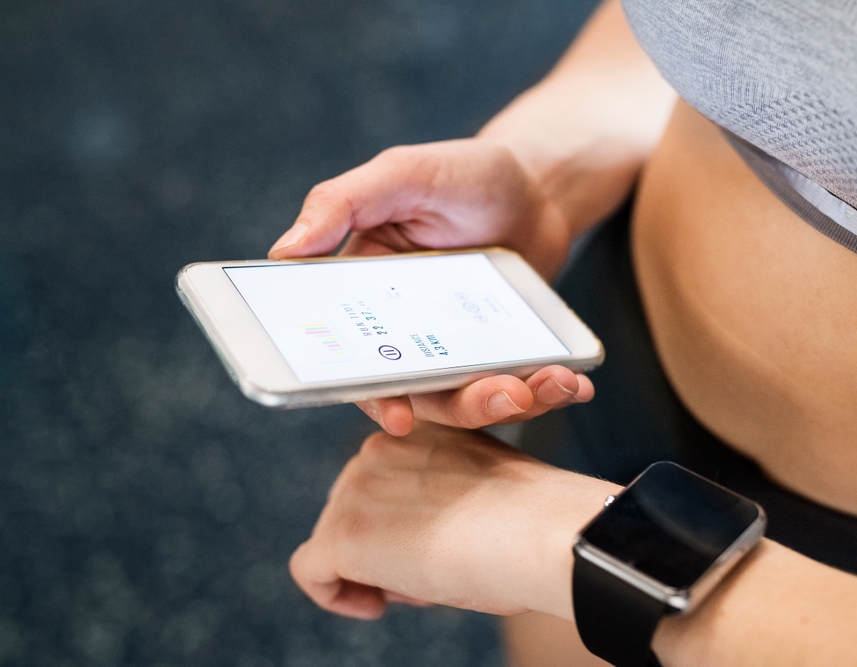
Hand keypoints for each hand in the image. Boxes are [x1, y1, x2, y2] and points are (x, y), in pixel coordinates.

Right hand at [269, 139, 593, 433]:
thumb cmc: (464, 174)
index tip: (398, 414)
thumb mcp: (403, 174)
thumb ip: (342, 203)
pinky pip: (512, 389)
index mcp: (360, 295)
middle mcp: (400, 332)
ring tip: (552, 384)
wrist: (537, 186)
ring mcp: (452, 348)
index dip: (368, 393)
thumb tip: (282, 252)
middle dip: (463, 405)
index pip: (348, 358)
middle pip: (416, 394)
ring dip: (511, 403)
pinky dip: (543, 393)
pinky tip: (574, 383)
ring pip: (467, 401)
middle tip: (507, 396)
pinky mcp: (497, 355)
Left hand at [289, 424, 616, 620]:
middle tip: (432, 575)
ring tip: (426, 585)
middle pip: (354, 508)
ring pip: (335, 540)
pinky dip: (335, 595)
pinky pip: (312, 571)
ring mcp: (356, 489)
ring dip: (372, 571)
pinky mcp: (343, 535)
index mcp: (418, 431)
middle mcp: (379, 448)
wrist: (544, 531)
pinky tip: (373, 606)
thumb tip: (412, 545)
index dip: (403, 519)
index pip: (385, 478)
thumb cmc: (533, 519)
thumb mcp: (482, 490)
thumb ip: (440, 499)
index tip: (432, 544)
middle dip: (385, 547)